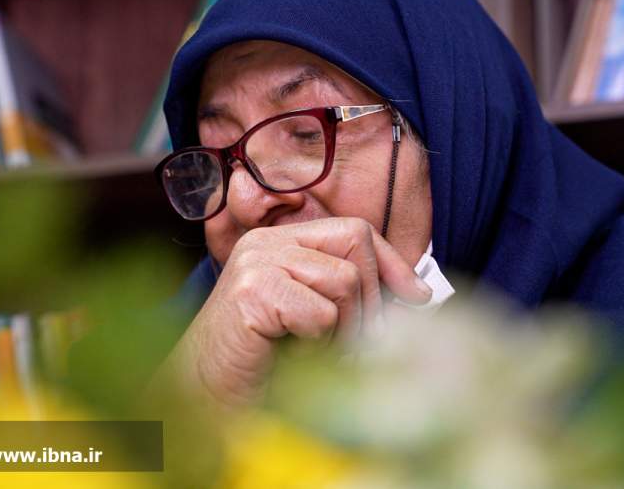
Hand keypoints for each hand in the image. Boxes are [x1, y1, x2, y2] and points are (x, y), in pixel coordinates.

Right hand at [166, 217, 431, 405]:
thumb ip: (350, 292)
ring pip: (344, 281)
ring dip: (342, 330)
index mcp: (281, 240)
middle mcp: (266, 242)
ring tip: (313, 350)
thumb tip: (417, 291)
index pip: (355, 230)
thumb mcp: (314, 315)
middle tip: (347, 344)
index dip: (391, 263)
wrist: (206, 395)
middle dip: (368, 303)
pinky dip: (317, 344)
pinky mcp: (252, 291)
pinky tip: (290, 354)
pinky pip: (321, 313)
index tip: (417, 296)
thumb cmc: (262, 360)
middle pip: (356, 248)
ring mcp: (256, 262)